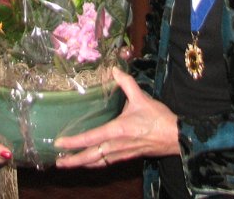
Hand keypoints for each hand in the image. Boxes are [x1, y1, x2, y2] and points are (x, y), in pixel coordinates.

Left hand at [54, 67, 178, 167]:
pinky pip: (107, 163)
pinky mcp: (128, 157)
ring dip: (82, 164)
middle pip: (90, 157)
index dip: (73, 142)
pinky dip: (95, 163)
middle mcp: (116, 145)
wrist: (176, 137)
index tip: (59, 143)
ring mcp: (122, 153)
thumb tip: (114, 69)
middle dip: (73, 161)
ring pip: (97, 162)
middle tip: (57, 162)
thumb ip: (126, 83)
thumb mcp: (141, 98)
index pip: (90, 138)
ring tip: (68, 163)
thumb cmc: (158, 118)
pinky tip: (90, 162)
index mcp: (117, 131)